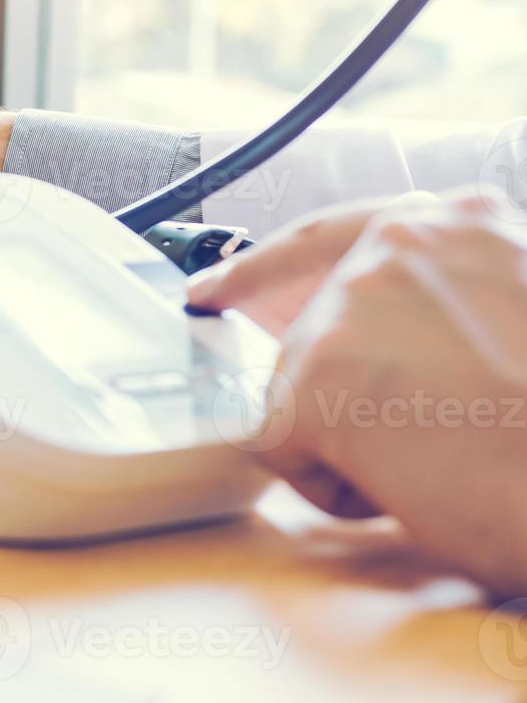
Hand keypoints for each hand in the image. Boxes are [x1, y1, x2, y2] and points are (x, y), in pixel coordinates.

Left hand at [211, 191, 526, 596]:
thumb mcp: (513, 317)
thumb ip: (438, 301)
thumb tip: (370, 335)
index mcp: (460, 223)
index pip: (331, 235)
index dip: (266, 267)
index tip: (215, 287)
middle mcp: (398, 244)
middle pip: (311, 322)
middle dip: (334, 381)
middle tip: (386, 424)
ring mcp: (348, 307)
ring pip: (303, 386)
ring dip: (361, 436)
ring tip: (449, 457)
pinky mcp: (312, 381)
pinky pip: (286, 448)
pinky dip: (342, 488)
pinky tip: (415, 488)